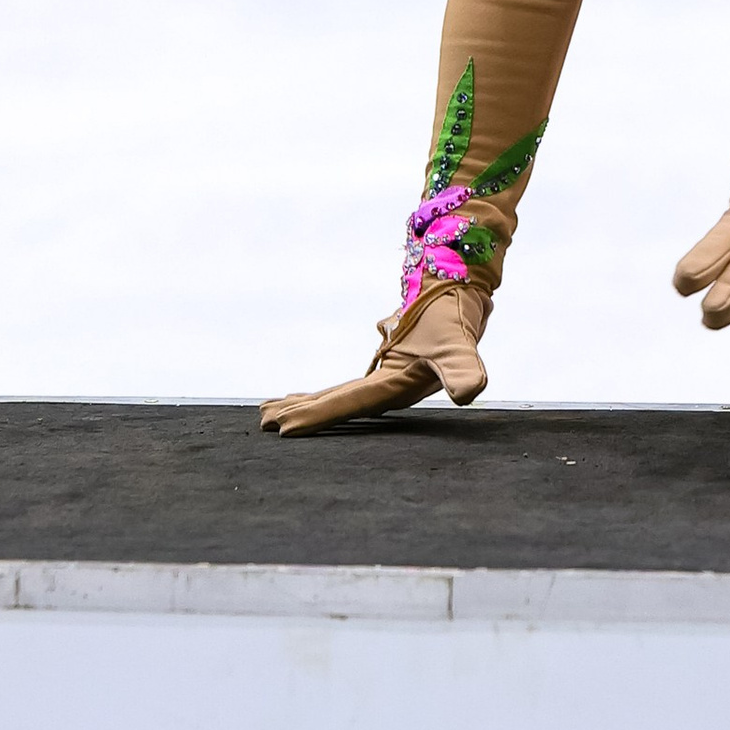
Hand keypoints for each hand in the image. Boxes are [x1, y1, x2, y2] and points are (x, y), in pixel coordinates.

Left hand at [261, 283, 489, 433]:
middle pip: (335, 406)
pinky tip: (299, 399)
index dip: (316, 418)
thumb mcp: (460, 346)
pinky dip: (318, 396)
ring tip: (268, 413)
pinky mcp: (378, 375)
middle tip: (262, 423)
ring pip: (334, 400)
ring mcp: (380, 385)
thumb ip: (464, 370)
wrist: (461, 300)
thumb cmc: (457, 320)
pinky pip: (341, 390)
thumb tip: (468, 393)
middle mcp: (385, 393)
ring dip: (304, 407)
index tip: (283, 430)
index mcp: (395, 388)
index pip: (348, 405)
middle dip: (299, 415)